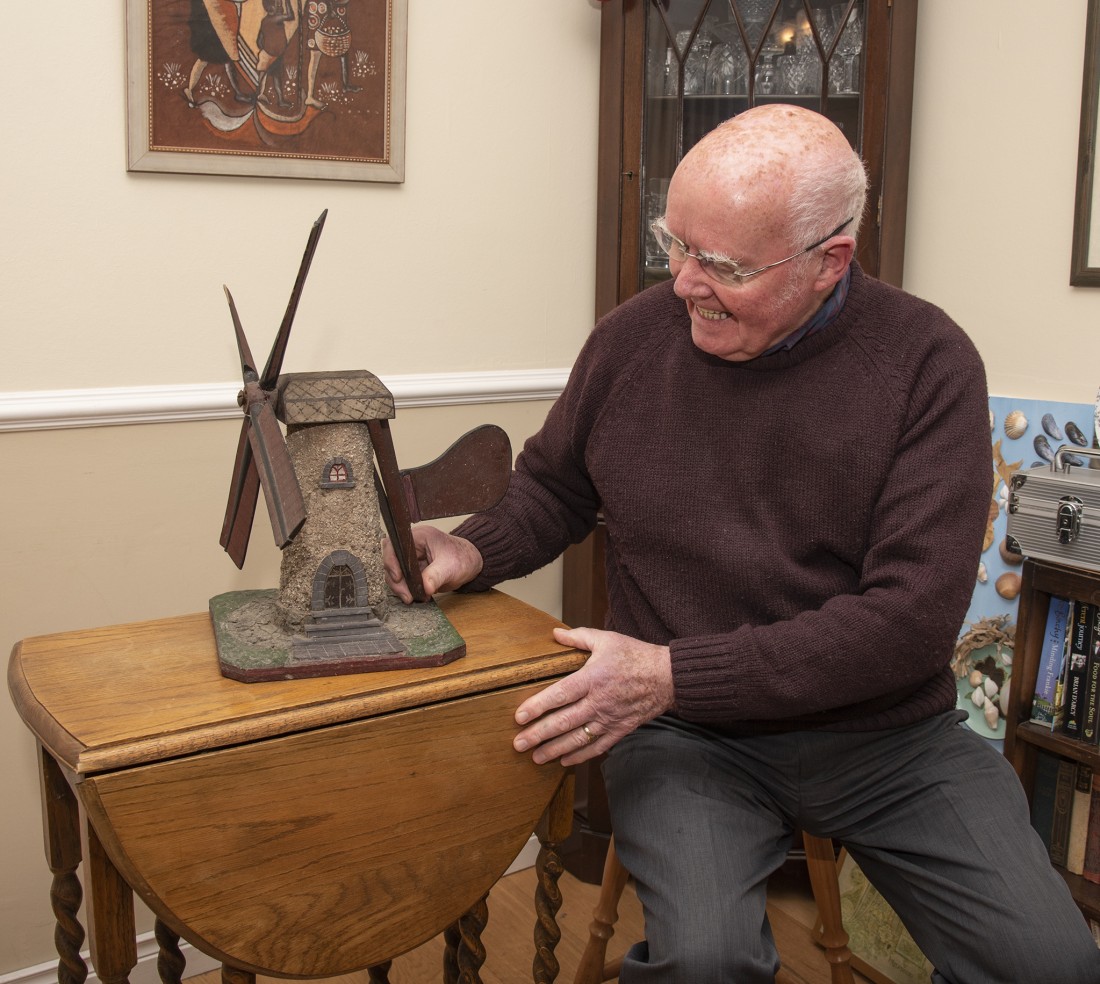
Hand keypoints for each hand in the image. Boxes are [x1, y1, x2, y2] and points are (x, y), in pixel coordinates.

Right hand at [382, 525, 483, 602]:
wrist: (470, 564)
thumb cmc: (462, 558)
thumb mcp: (451, 567)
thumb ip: (437, 576)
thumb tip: (425, 587)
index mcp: (419, 537)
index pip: (395, 545)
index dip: (391, 560)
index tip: (398, 577)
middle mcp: (411, 546)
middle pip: (391, 561)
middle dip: (395, 580)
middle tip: (406, 595)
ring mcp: (411, 558)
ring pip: (394, 572)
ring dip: (399, 587)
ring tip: (411, 598)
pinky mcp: (412, 570)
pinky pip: (402, 580)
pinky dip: (405, 589)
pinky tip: (414, 596)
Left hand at [513, 626, 673, 766]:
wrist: (667, 677)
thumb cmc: (635, 656)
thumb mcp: (607, 640)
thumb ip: (579, 637)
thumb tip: (555, 634)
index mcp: (592, 678)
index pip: (559, 695)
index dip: (537, 707)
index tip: (519, 717)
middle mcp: (598, 702)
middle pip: (563, 722)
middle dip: (539, 734)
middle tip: (518, 744)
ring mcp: (609, 719)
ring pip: (578, 739)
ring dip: (554, 749)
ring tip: (536, 757)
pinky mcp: (620, 730)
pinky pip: (598, 747)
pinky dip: (580, 756)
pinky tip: (565, 761)